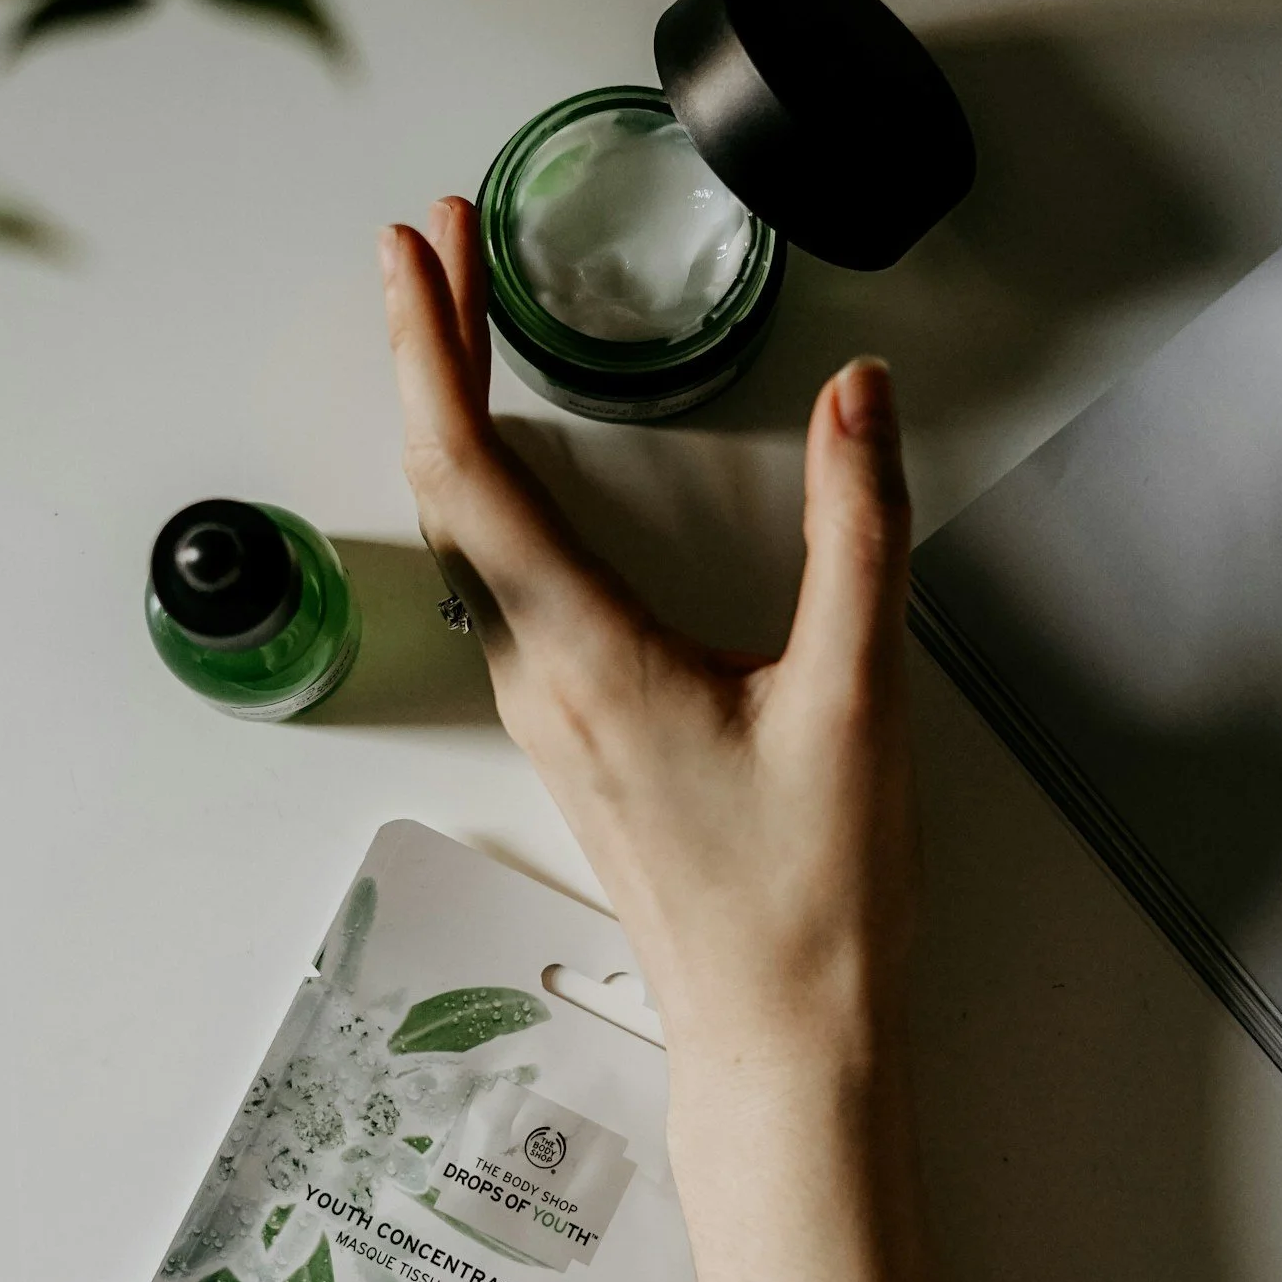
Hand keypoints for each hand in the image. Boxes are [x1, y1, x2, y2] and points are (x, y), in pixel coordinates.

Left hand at [379, 197, 918, 1123]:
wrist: (778, 1038)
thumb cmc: (811, 894)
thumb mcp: (856, 695)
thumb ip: (860, 531)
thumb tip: (861, 396)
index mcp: (583, 653)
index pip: (466, 468)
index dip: (428, 343)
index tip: (420, 246)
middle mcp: (536, 674)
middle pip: (447, 485)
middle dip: (431, 350)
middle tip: (438, 242)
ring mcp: (545, 709)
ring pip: (463, 537)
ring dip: (456, 417)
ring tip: (467, 325)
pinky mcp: (575, 733)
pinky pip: (498, 586)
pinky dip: (490, 492)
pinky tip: (523, 476)